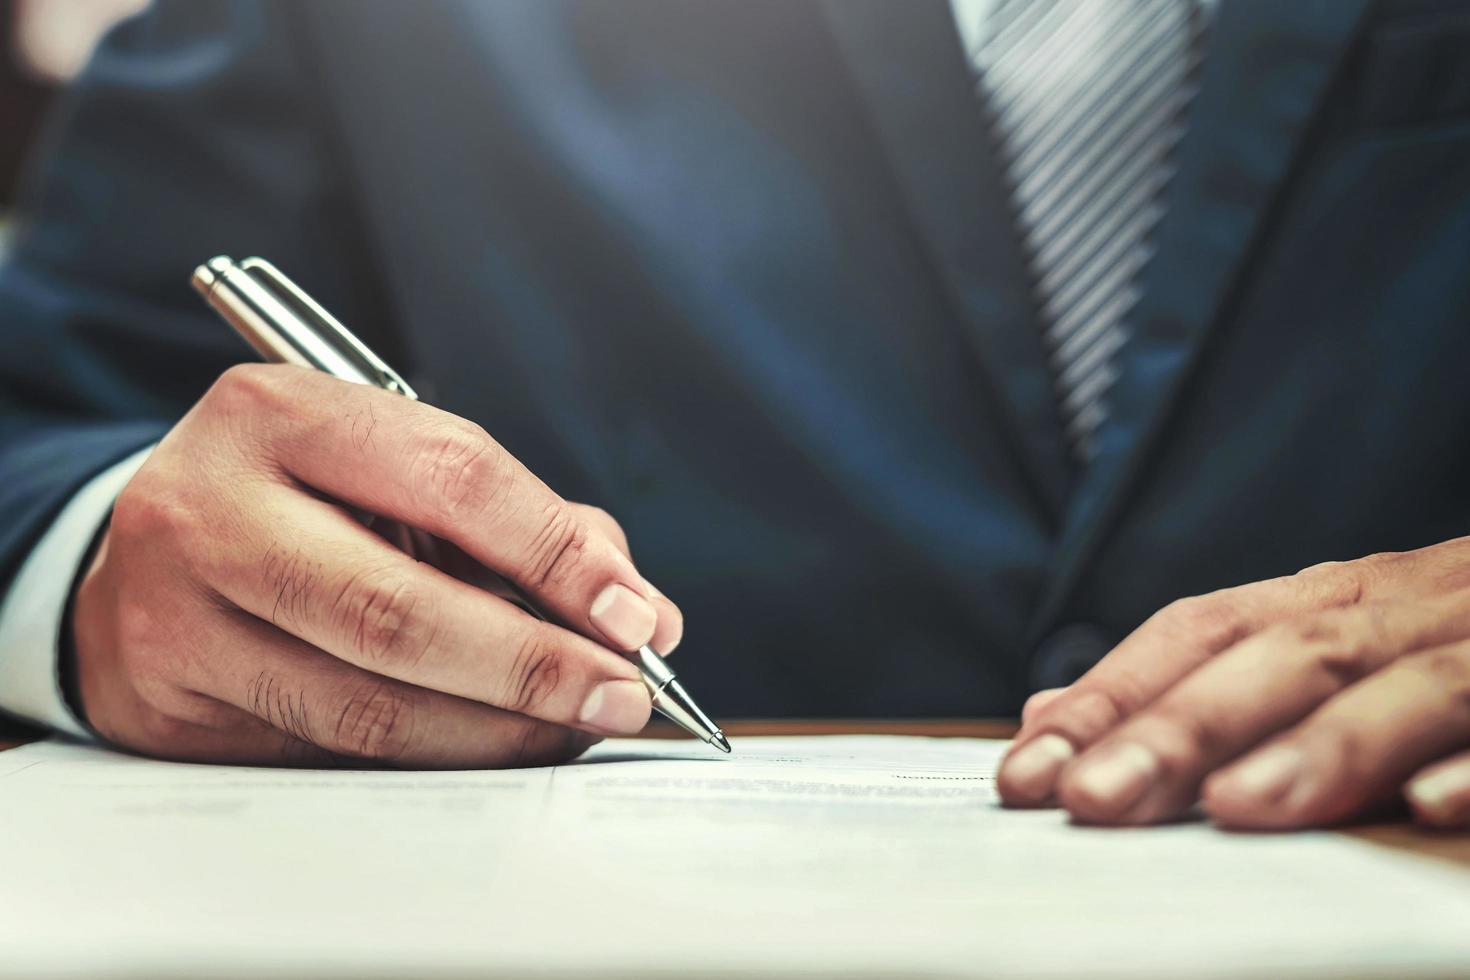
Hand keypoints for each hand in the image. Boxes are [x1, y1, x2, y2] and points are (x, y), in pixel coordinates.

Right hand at [72, 364, 682, 767]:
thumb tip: (643, 614)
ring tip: (572, 731)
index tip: (634, 615)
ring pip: (365, 702)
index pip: (451, 476)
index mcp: (279, 412)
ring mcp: (176, 613)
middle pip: (398, 610)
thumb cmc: (304, 505)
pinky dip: (432, 758)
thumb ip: (520, 524)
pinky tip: (492, 748)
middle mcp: (211, 506)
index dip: (555, 552)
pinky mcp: (172, 704)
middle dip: (534, 665)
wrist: (142, 557)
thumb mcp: (392, 472)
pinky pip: (328, 752)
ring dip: (494, 731)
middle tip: (624, 696)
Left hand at [997, 540, 1469, 828]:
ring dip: (1320, 747)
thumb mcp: (1334, 641)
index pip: (1201, 631)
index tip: (1030, 766)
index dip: (1115, 692)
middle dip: (1182, 726)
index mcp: (1335, 600)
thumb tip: (1056, 717)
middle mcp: (1405, 607)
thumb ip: (1213, 679)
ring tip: (1237, 808)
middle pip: (1281, 657)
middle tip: (1093, 800)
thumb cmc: (1454, 639)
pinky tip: (1428, 811)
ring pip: (1406, 687)